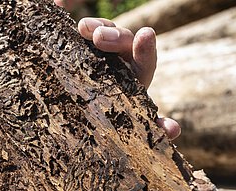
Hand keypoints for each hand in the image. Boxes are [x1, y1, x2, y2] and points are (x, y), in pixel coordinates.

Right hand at [77, 17, 180, 139]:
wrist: (89, 119)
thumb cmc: (117, 122)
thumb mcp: (134, 125)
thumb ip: (153, 125)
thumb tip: (173, 130)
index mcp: (136, 77)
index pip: (145, 61)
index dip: (146, 49)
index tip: (145, 35)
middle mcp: (121, 60)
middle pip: (123, 41)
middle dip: (115, 36)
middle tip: (100, 37)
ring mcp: (100, 53)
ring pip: (103, 32)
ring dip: (95, 27)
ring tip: (82, 28)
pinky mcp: (81, 51)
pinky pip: (81, 35)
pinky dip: (77, 29)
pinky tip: (62, 14)